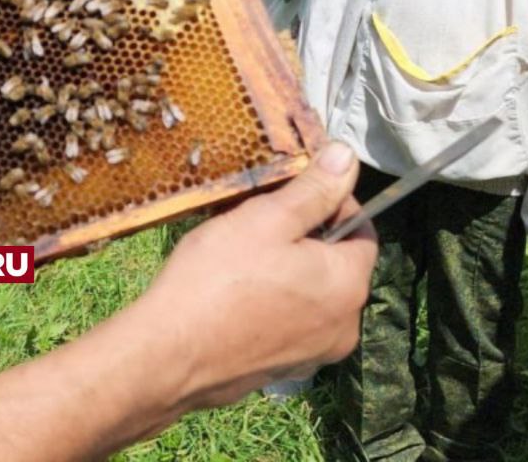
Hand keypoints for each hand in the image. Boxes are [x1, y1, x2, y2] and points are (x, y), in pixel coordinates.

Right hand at [139, 142, 375, 407]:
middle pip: (336, 263)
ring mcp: (313, 354)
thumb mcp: (267, 219)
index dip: (330, 202)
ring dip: (287, 268)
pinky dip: (272, 300)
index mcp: (349, 286)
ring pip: (311, 292)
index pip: (361, 229)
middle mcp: (343, 326)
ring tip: (242, 252)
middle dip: (305, 236)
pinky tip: (235, 290)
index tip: (291, 191)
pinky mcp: (283, 369)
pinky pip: (289, 321)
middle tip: (259, 219)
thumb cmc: (218, 280)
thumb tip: (347, 157)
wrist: (166, 357)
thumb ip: (314, 189)